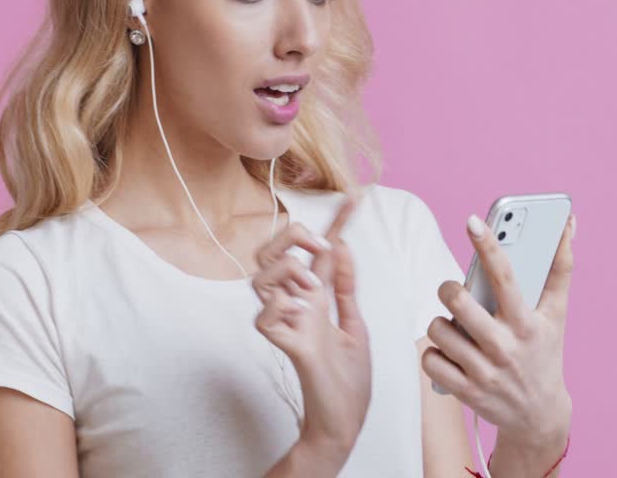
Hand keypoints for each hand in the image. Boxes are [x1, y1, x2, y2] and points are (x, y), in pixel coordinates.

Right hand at [252, 191, 371, 461]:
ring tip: (310, 281)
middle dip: (291, 238)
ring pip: (260, 279)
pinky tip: (299, 307)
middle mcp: (295, 305)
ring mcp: (287, 323)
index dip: (335, 223)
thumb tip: (342, 246)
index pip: (317, 251)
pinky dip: (279, 305)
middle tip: (321, 245)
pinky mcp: (286, 344)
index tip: (355, 198)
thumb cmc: (348, 379)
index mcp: (314, 297)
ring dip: (285, 270)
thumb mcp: (355, 324)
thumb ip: (345, 287)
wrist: (346, 419)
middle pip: (270, 254)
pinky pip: (264, 316)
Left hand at [423, 213, 576, 453]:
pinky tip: (450, 353)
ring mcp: (483, 372)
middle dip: (450, 290)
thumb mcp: (556, 315)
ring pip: (438, 329)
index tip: (472, 221)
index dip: (489, 246)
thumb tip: (568, 223)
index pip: (505, 277)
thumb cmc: (543, 353)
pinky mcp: (465, 391)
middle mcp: (504, 347)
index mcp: (527, 323)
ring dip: (441, 323)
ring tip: (457, 327)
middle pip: (459, 302)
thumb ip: (560, 268)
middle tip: (455, 292)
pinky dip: (433, 353)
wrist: (538, 416)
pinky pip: (429, 359)